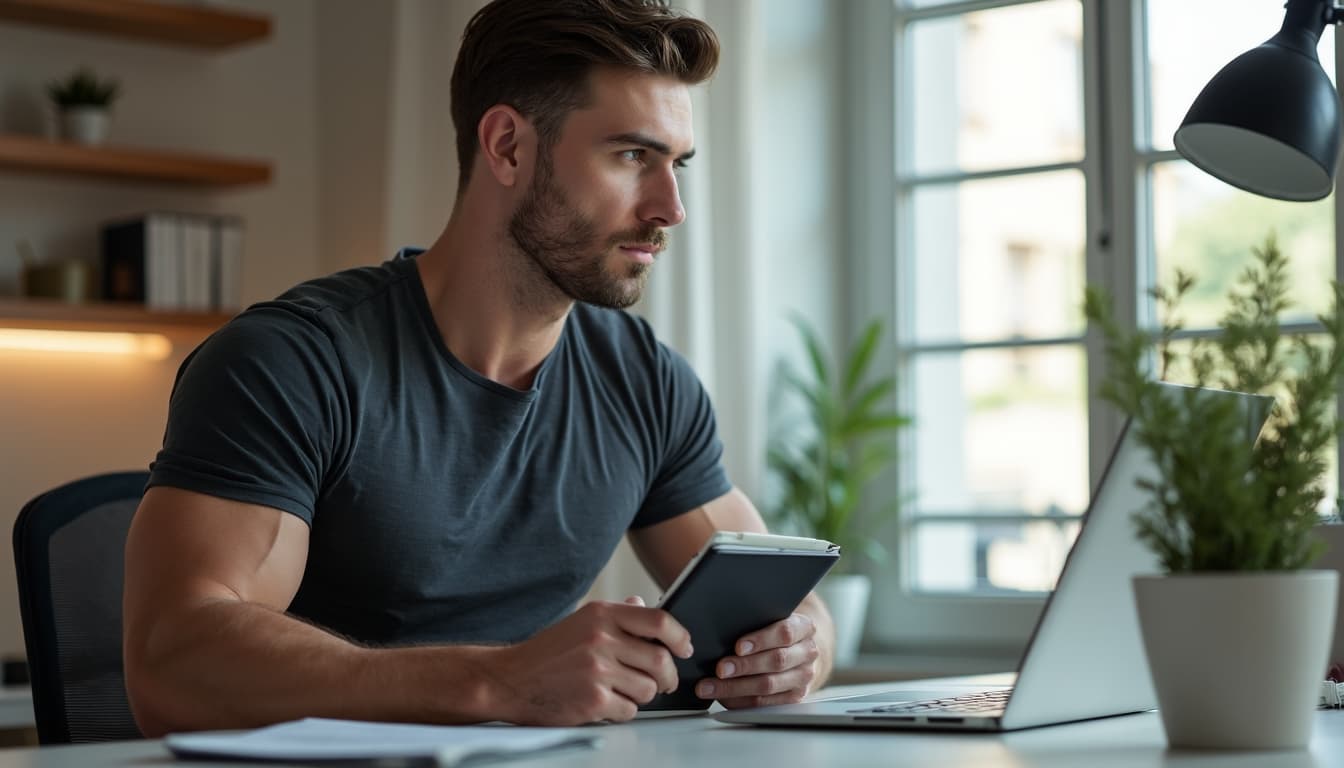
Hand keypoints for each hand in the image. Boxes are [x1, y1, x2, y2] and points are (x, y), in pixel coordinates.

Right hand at [479, 597, 691, 724]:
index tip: (684, 648)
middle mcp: (601, 639)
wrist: (509, 679)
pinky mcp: (593, 700)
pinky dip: (623, 711)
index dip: (679, 637)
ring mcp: (597, 670)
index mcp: (602, 614)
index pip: (659, 621)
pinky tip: (605, 703)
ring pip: (648, 689)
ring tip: (622, 690)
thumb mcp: (581, 622)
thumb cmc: (547, 652)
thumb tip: (643, 605)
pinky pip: (629, 710)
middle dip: (668, 676)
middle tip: (665, 682)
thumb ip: (616, 615)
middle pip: (660, 661)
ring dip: (642, 695)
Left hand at [695, 612, 819, 708]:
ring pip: (768, 685)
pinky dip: (740, 700)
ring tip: (711, 686)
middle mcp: (808, 653)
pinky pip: (764, 703)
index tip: (738, 647)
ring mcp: (803, 677)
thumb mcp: (771, 619)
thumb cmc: (774, 631)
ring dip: (735, 687)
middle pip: (776, 661)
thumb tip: (720, 629)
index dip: (761, 640)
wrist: (797, 649)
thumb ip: (755, 621)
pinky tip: (722, 697)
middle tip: (719, 668)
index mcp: (804, 627)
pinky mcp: (794, 698)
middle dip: (744, 666)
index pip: (785, 632)